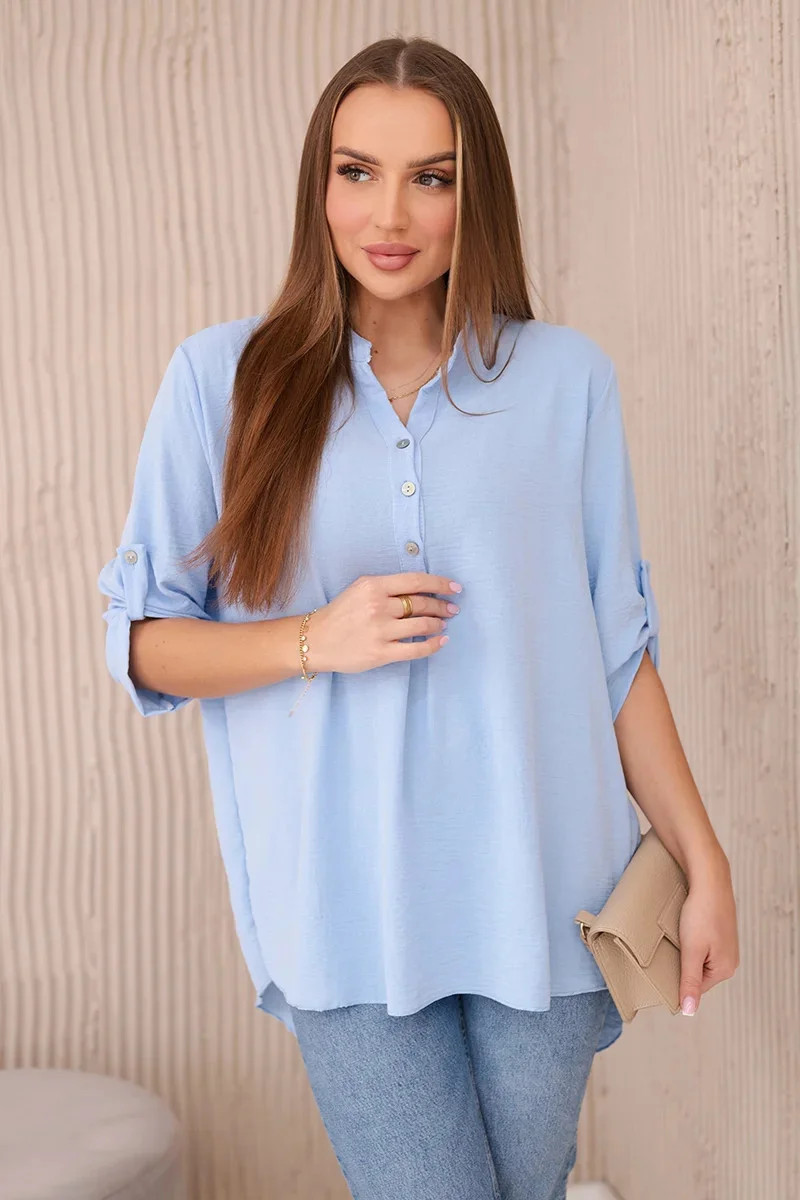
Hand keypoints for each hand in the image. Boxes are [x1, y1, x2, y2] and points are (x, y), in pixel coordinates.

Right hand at [304, 571, 461, 674]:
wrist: (316, 640)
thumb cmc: (340, 613)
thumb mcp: (360, 589)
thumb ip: (387, 587)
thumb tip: (421, 590)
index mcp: (374, 586)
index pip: (416, 581)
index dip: (440, 584)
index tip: (455, 588)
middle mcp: (378, 606)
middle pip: (421, 604)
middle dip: (442, 606)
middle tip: (452, 609)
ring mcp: (380, 631)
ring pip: (422, 625)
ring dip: (438, 624)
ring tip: (443, 624)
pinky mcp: (381, 653)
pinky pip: (415, 649)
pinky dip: (433, 645)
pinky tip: (441, 641)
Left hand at [678, 852, 739, 1014]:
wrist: (709, 879)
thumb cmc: (701, 913)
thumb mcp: (692, 950)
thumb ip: (689, 981)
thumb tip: (689, 1010)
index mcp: (725, 969)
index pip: (695, 988)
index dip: (677, 980)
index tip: (660, 971)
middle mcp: (729, 960)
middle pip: (697, 974)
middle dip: (681, 965)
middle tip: (666, 952)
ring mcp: (725, 945)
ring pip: (698, 958)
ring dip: (685, 952)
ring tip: (675, 941)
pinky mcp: (719, 932)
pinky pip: (702, 946)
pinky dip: (690, 941)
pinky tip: (682, 932)